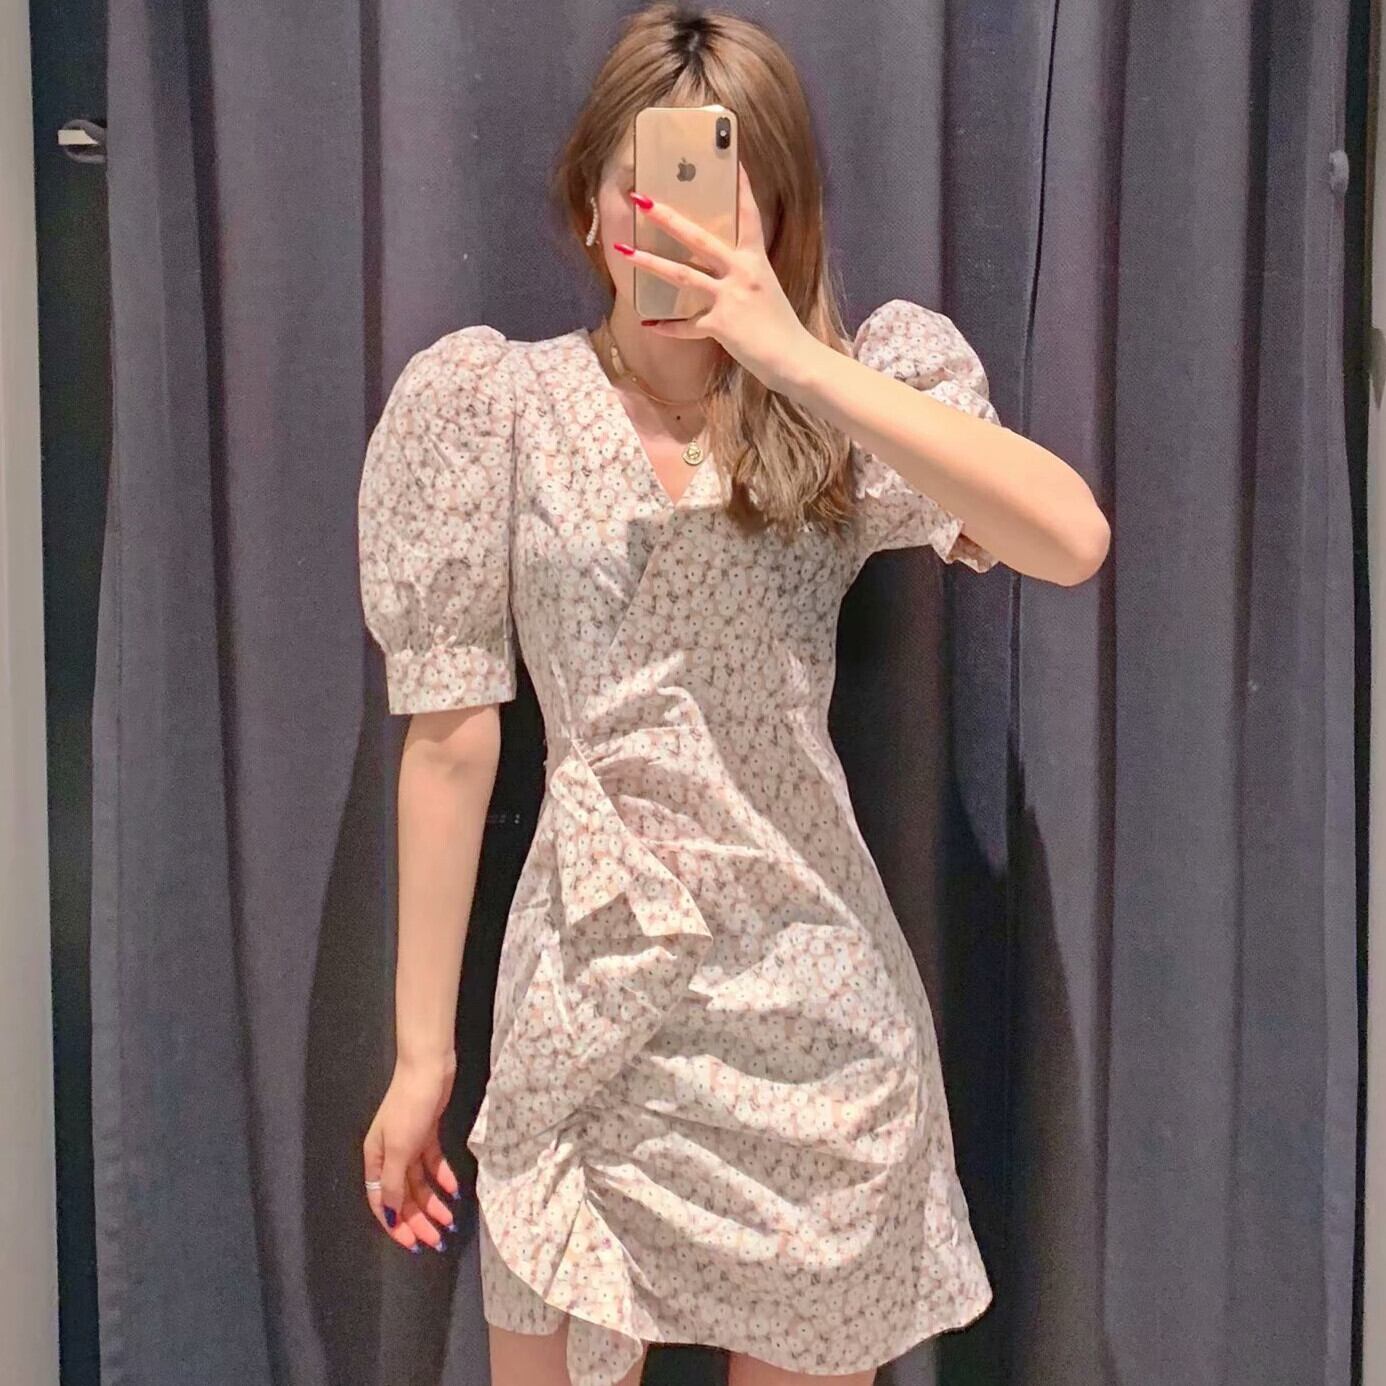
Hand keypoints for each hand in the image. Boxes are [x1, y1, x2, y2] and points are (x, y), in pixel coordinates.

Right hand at [362, 1055, 460, 1254]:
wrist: (428, 1068)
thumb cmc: (409, 1108)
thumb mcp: (400, 1149)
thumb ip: (393, 1183)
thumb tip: (389, 1213)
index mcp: (375, 1159)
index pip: (381, 1201)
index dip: (396, 1225)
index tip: (413, 1244)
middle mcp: (389, 1154)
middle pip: (402, 1195)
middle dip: (418, 1219)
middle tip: (437, 1239)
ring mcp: (409, 1143)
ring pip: (419, 1182)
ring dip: (433, 1202)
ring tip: (450, 1220)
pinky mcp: (427, 1133)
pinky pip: (433, 1163)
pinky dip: (442, 1176)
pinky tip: (454, 1190)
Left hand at [624, 161, 816, 390]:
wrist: (794, 360)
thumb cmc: (782, 328)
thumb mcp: (767, 292)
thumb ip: (745, 277)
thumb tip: (724, 272)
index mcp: (756, 261)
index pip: (749, 216)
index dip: (743, 187)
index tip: (734, 161)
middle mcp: (742, 273)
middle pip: (699, 238)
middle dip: (668, 218)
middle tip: (642, 199)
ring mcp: (730, 298)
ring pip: (683, 275)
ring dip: (650, 262)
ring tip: (624, 251)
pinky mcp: (721, 325)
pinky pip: (686, 326)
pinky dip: (668, 327)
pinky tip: (649, 325)